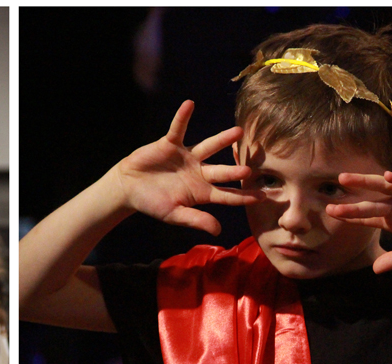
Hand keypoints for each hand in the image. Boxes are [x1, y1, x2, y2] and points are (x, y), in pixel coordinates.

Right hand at [113, 100, 263, 234]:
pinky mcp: (171, 144)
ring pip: (208, 147)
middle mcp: (199, 173)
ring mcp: (187, 157)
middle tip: (250, 168)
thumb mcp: (174, 215)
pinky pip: (178, 129)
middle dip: (234, 171)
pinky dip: (182, 117)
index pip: (226, 195)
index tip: (262, 196)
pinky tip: (189, 104)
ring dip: (222, 140)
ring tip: (238, 132)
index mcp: (201, 192)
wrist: (129, 188)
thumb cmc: (152, 203)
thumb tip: (218, 231)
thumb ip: (196, 220)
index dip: (243, 196)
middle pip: (221, 171)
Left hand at [326, 170, 391, 272]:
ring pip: (387, 185)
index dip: (351, 214)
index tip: (331, 212)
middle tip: (330, 195)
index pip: (369, 216)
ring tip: (346, 178)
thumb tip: (374, 270)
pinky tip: (387, 175)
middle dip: (352, 197)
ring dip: (366, 180)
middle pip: (372, 199)